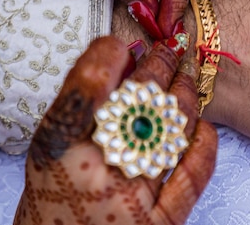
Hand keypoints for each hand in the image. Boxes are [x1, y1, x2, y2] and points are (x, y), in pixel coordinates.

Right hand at [14, 36, 216, 224]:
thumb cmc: (52, 201)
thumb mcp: (48, 152)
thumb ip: (78, 108)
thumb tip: (122, 58)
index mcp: (55, 155)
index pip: (87, 89)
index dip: (108, 56)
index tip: (120, 44)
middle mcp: (94, 176)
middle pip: (137, 103)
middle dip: (158, 64)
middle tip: (168, 47)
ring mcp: (131, 201)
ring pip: (171, 131)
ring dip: (183, 95)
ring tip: (185, 76)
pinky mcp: (161, 224)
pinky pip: (193, 176)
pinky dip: (202, 143)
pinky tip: (200, 125)